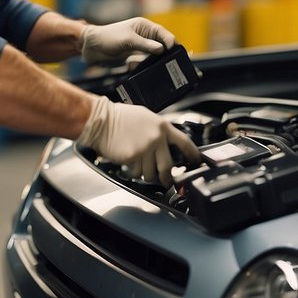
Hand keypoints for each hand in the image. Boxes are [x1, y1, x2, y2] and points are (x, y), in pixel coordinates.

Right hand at [76, 95, 200, 186]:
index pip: (184, 142)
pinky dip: (133, 171)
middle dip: (167, 177)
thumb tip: (166, 143)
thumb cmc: (120, 117)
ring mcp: (145, 149)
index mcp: (162, 127)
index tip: (196, 161)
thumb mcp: (146, 117)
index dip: (192, 154)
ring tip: (140, 167)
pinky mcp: (133, 158)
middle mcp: (156, 138)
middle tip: (166, 181)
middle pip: (168, 166)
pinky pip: (136, 172)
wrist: (101, 119)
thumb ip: (158, 131)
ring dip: (146, 174)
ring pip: (151, 172)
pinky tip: (129, 163)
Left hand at [80, 17, 173, 65]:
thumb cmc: (107, 37)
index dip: (170, 42)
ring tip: (141, 64)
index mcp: (144, 27)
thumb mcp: (127, 40)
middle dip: (163, 55)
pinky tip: (131, 66)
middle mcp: (144, 37)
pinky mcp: (133, 58)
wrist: (90, 47)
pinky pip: (143, 65)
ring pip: (153, 58)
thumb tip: (163, 49)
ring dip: (149, 63)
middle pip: (161, 47)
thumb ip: (145, 45)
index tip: (173, 51)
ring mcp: (139, 49)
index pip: (163, 34)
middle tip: (167, 63)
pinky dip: (140, 67)